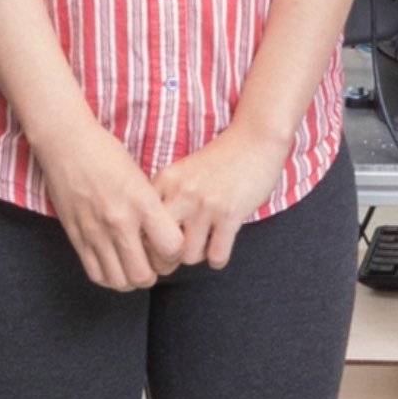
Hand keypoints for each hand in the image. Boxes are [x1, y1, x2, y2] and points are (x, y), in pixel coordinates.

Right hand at [41, 127, 189, 293]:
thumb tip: (165, 240)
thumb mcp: (141, 177)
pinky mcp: (76, 237)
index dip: (176, 254)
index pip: (172, 248)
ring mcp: (95, 232)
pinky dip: (110, 277)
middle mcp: (119, 221)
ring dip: (131, 279)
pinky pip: (97, 274)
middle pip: (145, 275)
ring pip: (120, 282)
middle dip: (155, 273)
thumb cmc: (107, 154)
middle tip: (154, 261)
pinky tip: (115, 264)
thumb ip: (153, 210)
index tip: (171, 246)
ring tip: (134, 264)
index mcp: (142, 202)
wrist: (66, 143)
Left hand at [152, 129, 283, 270]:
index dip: (147, 242)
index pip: (142, 224)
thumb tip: (150, 238)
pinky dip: (218, 259)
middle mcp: (181, 193)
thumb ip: (166, 196)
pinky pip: (216, 256)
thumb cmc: (220, 160)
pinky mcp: (230, 214)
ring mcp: (205, 204)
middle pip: (159, 245)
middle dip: (166, 259)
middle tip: (176, 257)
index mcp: (165, 180)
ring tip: (204, 246)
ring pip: (188, 256)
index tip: (158, 246)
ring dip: (197, 257)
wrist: (256, 139)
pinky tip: (220, 248)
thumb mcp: (183, 172)